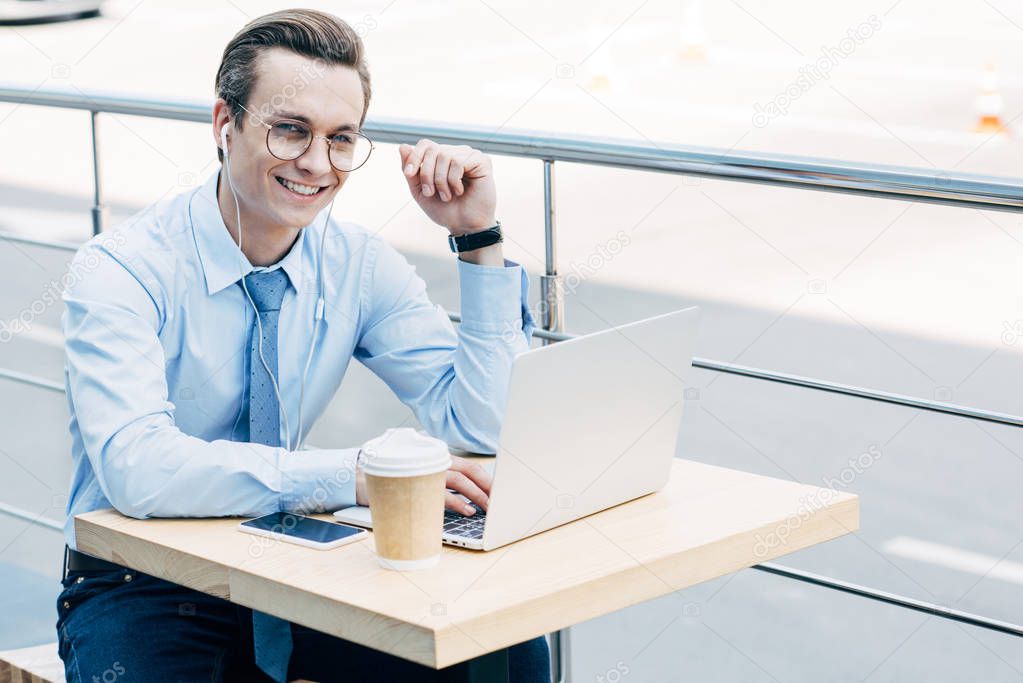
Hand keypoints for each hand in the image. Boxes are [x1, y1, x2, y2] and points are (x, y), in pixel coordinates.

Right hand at [355, 454, 491, 515]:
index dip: (487, 480)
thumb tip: (468, 499)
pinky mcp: (414, 485)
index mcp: (438, 457)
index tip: (500, 493)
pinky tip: (468, 510)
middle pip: (470, 471)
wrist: (359, 478)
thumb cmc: (393, 480)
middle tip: (501, 502)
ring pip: (460, 481)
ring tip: (489, 508)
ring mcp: (425, 472)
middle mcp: (434, 461)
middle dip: (488, 487)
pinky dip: (458, 502)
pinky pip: (442, 494)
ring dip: (477, 495)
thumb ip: (440, 481)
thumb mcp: (420, 475)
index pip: (471, 466)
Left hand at [399, 140, 496, 234]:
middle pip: (433, 150)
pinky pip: (459, 162)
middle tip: (431, 193)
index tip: (409, 174)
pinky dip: (454, 180)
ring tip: (447, 196)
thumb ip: (410, 171)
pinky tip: (460, 191)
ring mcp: (469, 155)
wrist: (464, 226)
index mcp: (442, 158)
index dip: (415, 157)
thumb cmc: (444, 210)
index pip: (425, 144)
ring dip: (441, 181)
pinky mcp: (482, 161)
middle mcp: (456, 153)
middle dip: (427, 174)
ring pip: (445, 156)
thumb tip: (402, 146)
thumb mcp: (420, 191)